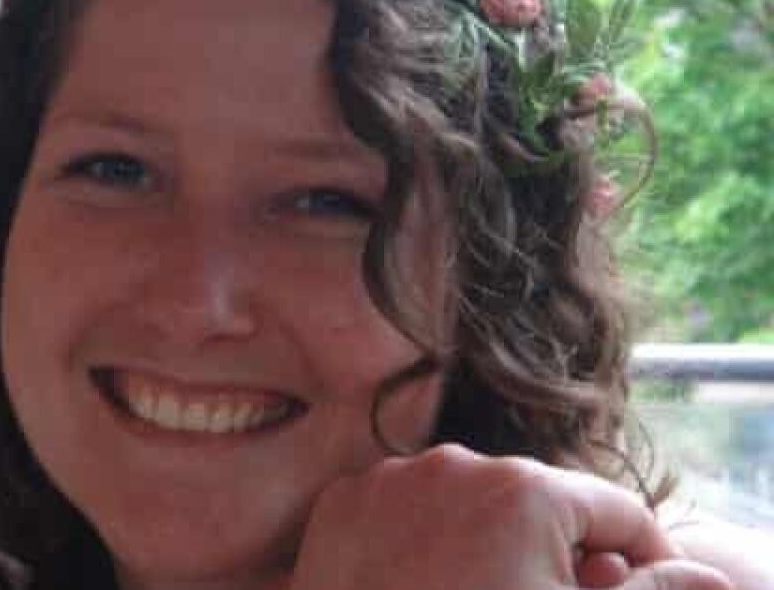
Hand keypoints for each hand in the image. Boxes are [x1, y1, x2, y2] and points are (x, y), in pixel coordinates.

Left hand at [286, 444, 732, 589]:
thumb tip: (700, 576)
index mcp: (526, 489)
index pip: (615, 511)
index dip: (642, 555)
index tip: (632, 586)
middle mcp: (454, 464)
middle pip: (537, 502)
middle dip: (556, 548)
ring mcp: (389, 479)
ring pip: (466, 502)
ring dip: (487, 540)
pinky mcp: (340, 503)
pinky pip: (402, 509)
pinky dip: (421, 538)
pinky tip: (425, 585)